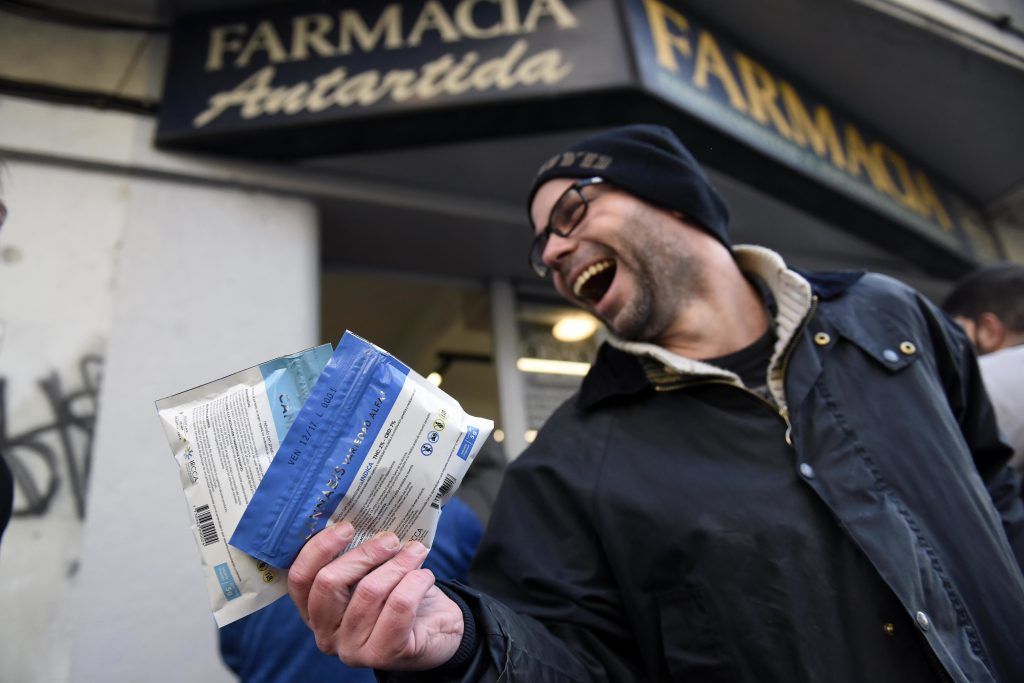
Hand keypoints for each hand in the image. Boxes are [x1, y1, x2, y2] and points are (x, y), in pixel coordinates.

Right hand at [288, 522, 464, 669]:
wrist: (438, 629)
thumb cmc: (399, 594)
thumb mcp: (373, 573)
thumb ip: (360, 554)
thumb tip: (366, 515)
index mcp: (314, 610)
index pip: (299, 579)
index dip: (320, 549)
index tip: (347, 526)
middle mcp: (326, 634)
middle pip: (329, 583)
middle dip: (364, 553)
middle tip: (390, 539)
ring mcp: (352, 650)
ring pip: (369, 592)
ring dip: (398, 564)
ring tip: (415, 552)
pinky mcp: (383, 654)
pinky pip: (398, 606)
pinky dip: (415, 583)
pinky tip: (425, 576)